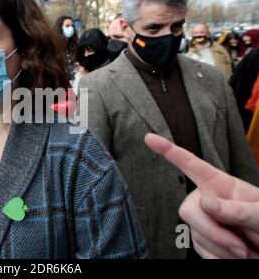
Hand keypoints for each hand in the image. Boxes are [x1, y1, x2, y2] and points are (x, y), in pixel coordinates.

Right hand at [144, 133, 258, 258]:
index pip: (191, 164)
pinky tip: (234, 257)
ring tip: (247, 252)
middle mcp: (207, 199)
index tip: (149, 138)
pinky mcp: (203, 240)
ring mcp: (204, 220)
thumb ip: (236, 209)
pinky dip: (217, 257)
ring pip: (194, 234)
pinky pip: (199, 249)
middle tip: (242, 248)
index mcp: (221, 184)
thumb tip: (204, 203)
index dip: (169, 151)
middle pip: (188, 210)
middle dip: (212, 232)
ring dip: (222, 249)